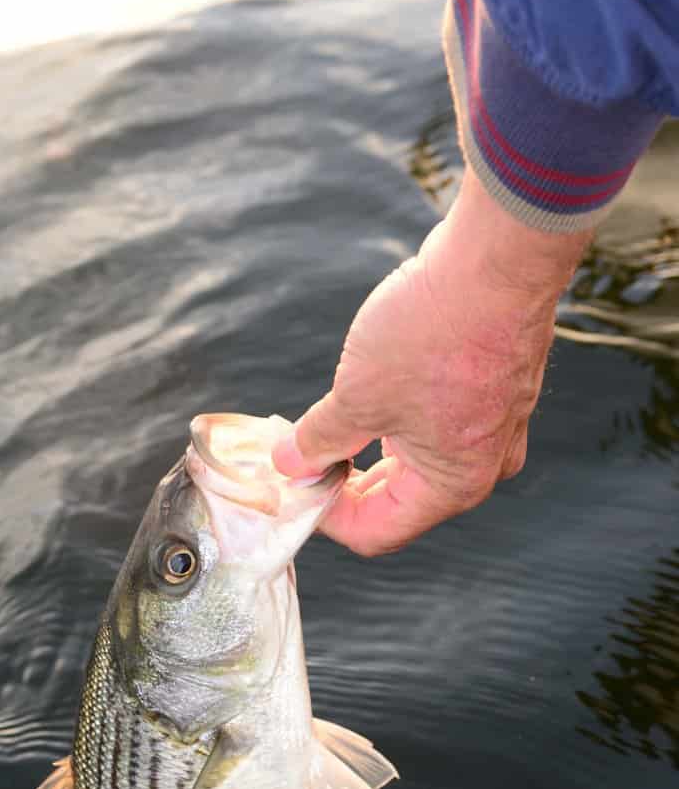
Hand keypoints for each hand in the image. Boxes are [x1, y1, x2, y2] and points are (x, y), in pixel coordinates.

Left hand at [272, 168, 594, 554]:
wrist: (498, 256)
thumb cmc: (434, 331)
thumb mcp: (357, 395)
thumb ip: (320, 440)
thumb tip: (290, 464)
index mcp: (454, 485)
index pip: (376, 532)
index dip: (325, 516)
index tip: (290, 484)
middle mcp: (484, 465)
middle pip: (399, 499)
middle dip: (345, 481)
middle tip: (298, 454)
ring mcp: (497, 426)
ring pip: (418, 458)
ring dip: (370, 447)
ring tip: (327, 419)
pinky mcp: (497, 388)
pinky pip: (439, 420)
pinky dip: (399, 417)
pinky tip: (371, 387)